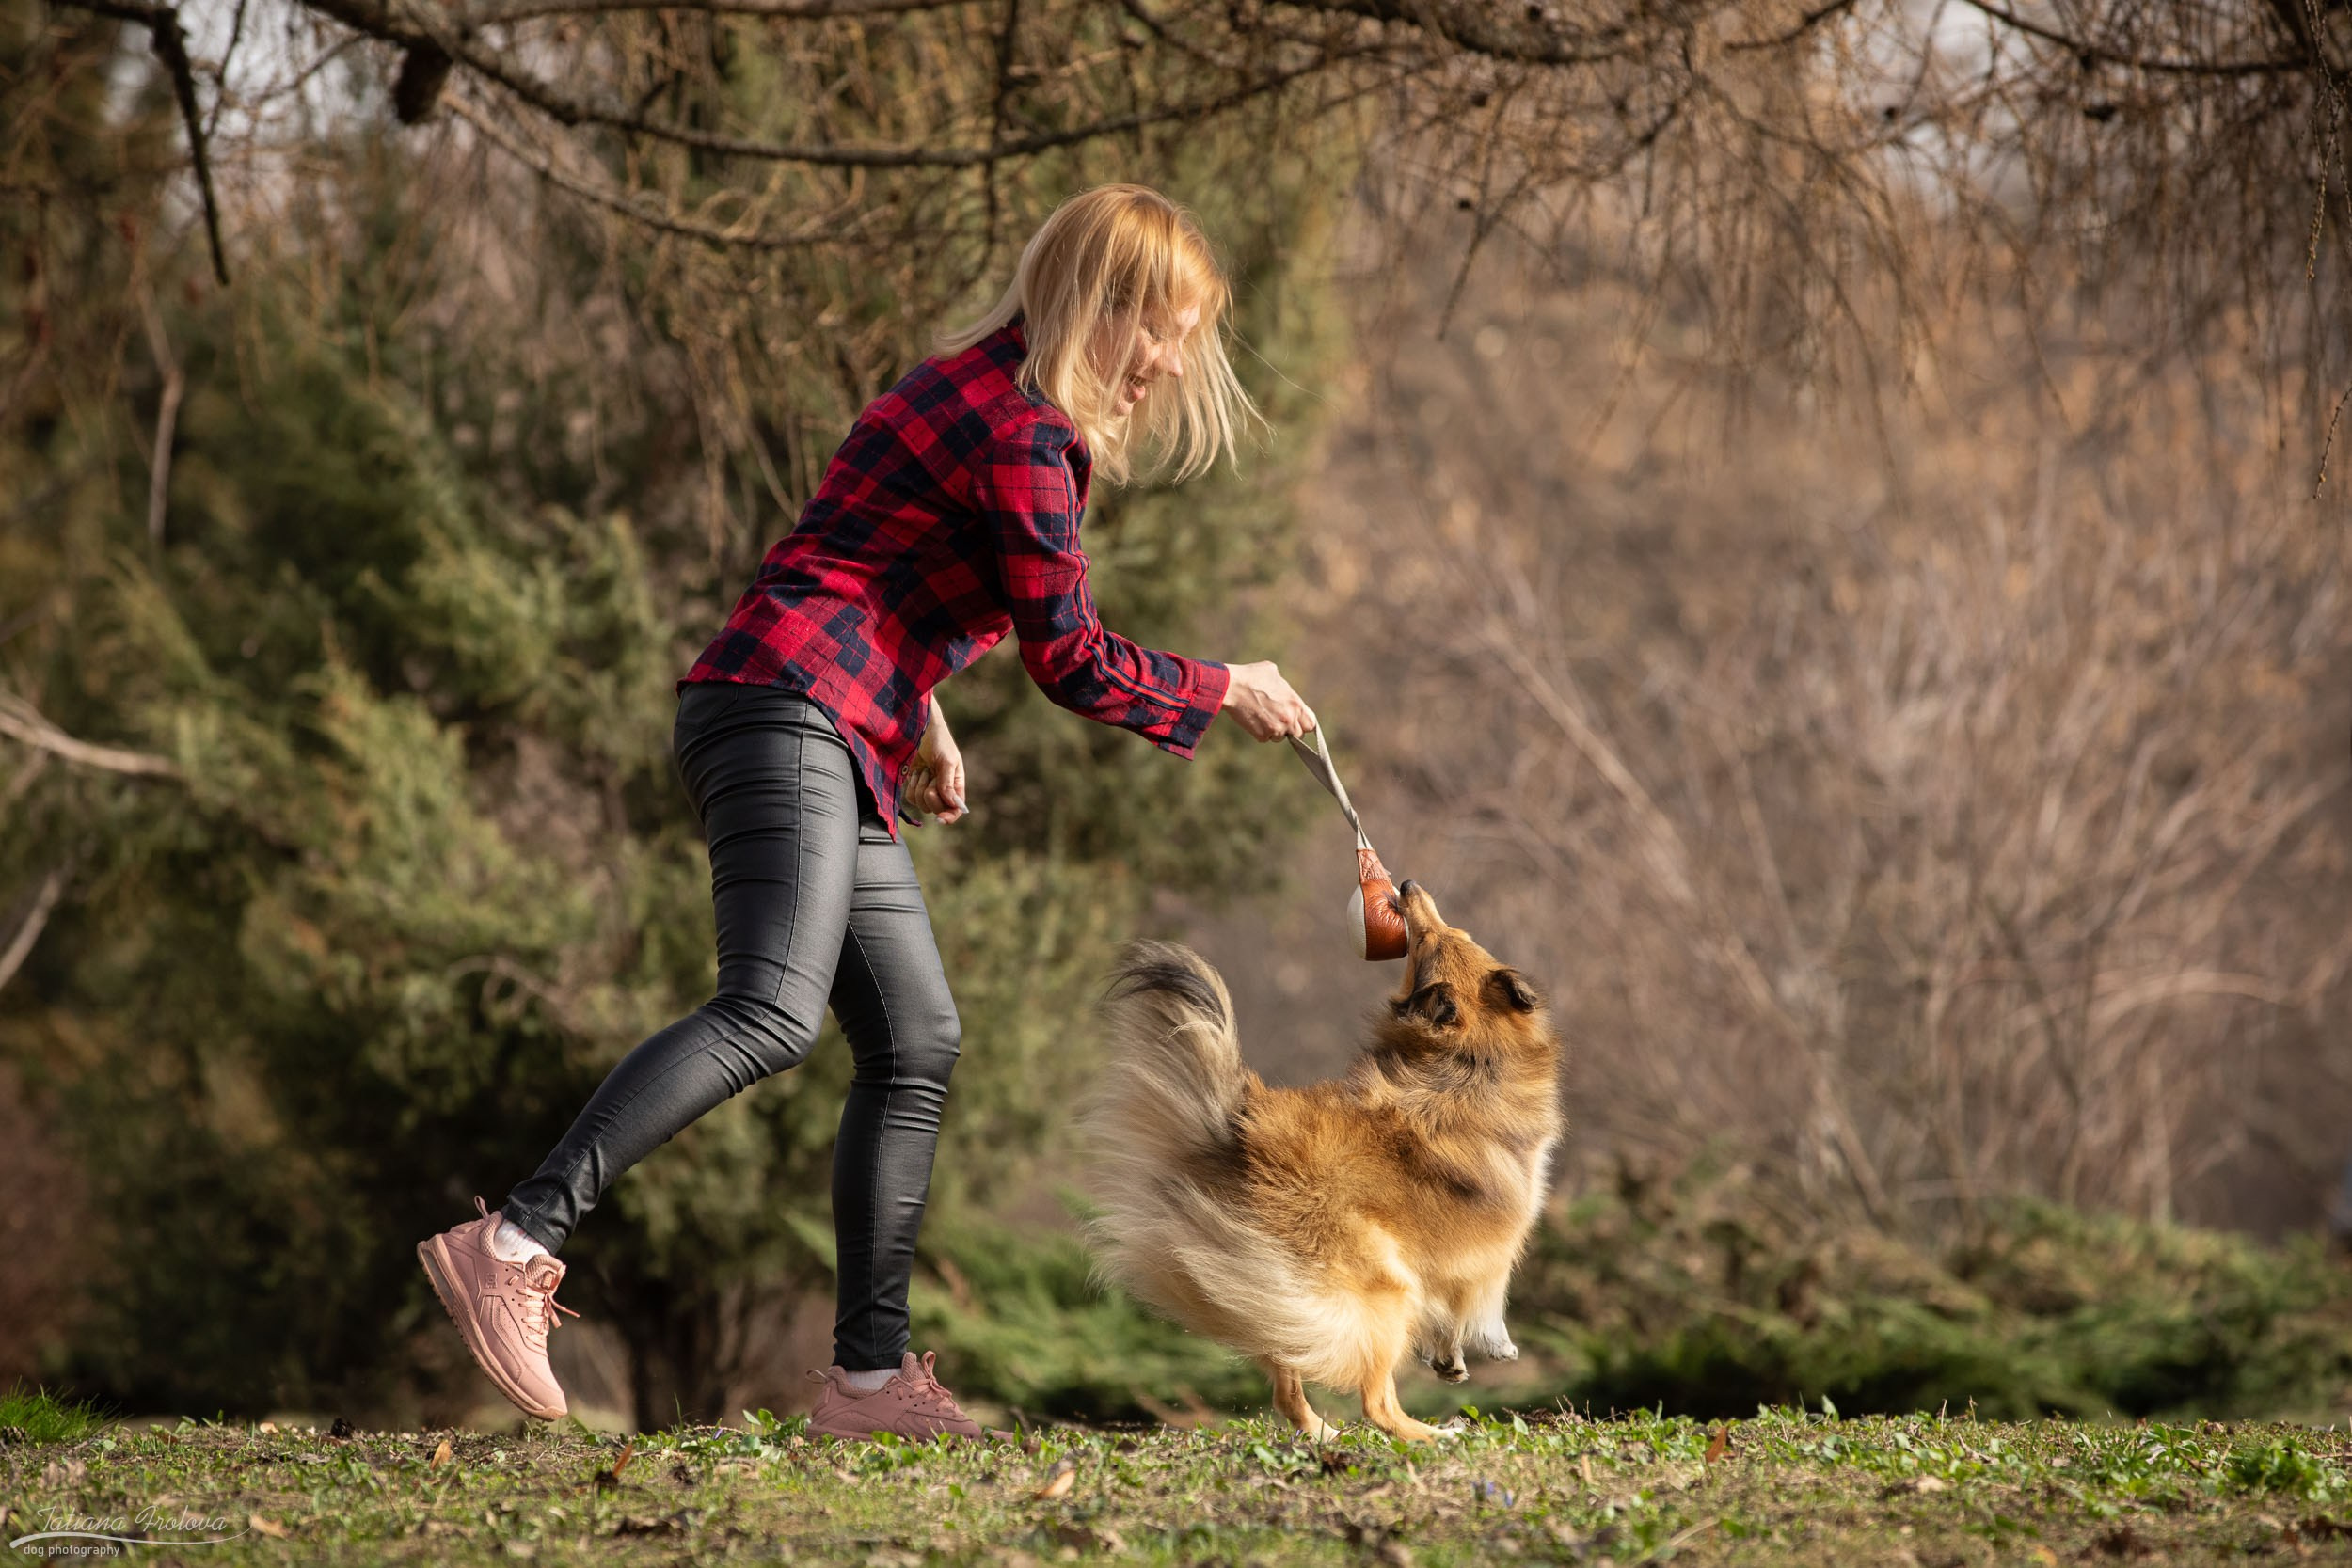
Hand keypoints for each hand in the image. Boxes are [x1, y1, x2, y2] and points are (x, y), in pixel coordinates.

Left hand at [909, 703, 967, 824]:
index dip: (950, 816)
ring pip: (922, 804)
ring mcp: (926, 788)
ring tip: (923, 770)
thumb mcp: (947, 761)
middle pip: (937, 809)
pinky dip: (911, 786)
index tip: (941, 819)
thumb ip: (947, 783)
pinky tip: (914, 771)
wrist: (918, 729)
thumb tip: (952, 803)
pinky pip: (910, 798)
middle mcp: (943, 790)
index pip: (956, 809)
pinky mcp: (913, 785)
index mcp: (956, 785)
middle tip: (931, 776)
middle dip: (931, 794)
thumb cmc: (939, 741)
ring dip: (920, 787)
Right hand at [1221, 660, 1316, 741]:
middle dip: (1289, 729)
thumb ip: (1284, 686)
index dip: (1304, 723)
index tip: (1298, 721)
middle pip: (1298, 734)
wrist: (1231, 687)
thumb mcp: (1273, 672)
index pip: (1311, 724)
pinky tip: (1253, 719)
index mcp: (1295, 704)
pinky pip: (1265, 738)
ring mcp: (1276, 729)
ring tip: (1262, 715)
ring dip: (1274, 730)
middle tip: (1277, 719)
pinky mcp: (1262, 735)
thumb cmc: (1251, 676)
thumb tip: (1283, 690)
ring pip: (1280, 737)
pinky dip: (1260, 732)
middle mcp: (1289, 719)